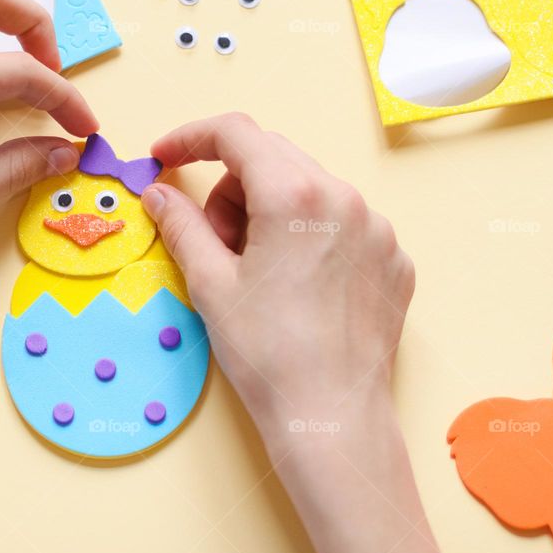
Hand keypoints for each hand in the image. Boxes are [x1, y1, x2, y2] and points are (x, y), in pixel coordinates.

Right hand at [141, 114, 443, 552]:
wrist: (331, 417)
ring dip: (271, 210)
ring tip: (257, 269)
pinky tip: (297, 285)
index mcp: (295, 196)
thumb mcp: (210, 284)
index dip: (192, 138)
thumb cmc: (266, 353)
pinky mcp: (394, 260)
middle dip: (231, 186)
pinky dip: (310, 236)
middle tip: (213, 239)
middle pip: (273, 159)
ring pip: (309, 190)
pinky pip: (342, 223)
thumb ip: (181, 224)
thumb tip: (158, 192)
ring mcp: (378, 229)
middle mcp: (346, 199)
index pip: (237, 134)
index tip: (166, 156)